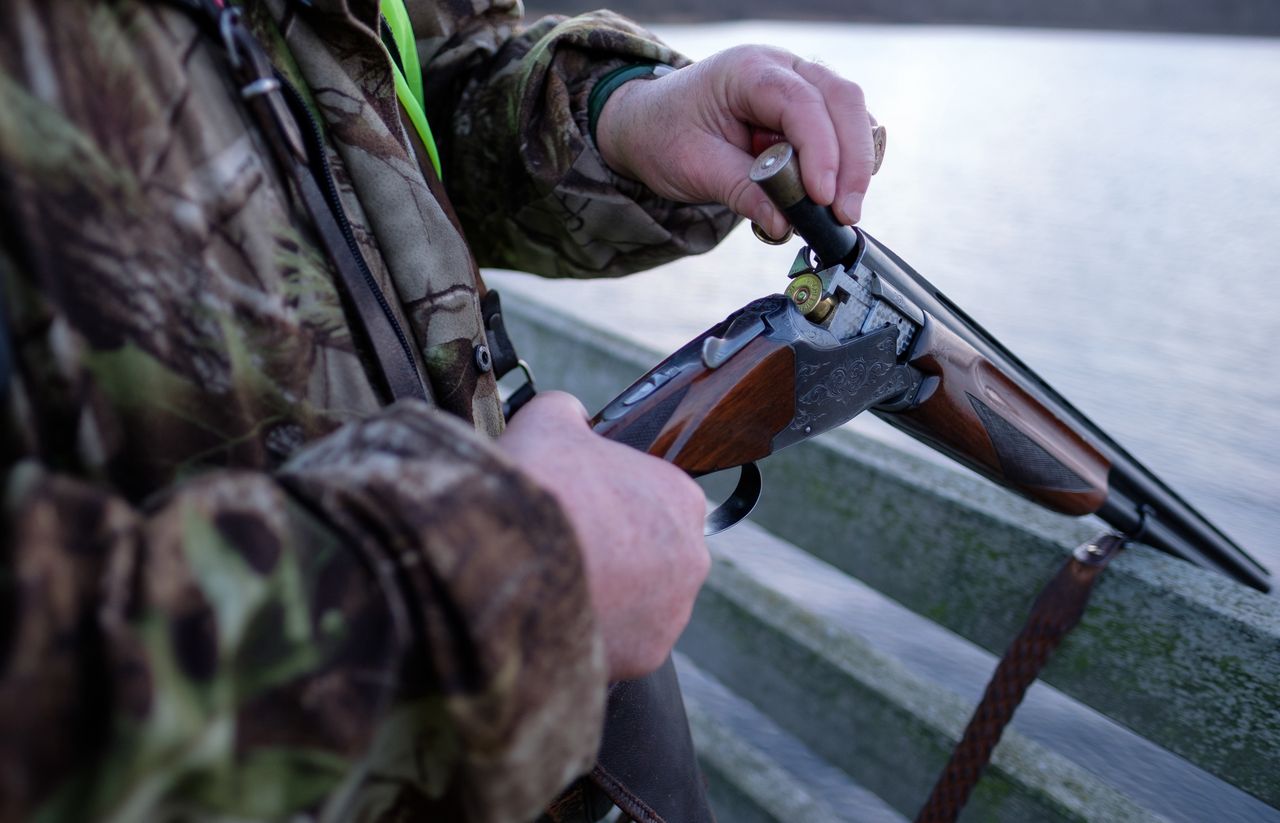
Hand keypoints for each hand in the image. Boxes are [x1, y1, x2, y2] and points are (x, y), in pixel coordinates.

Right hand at [497, 391, 710, 681]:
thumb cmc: (536, 485)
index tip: (579, 507)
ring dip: (605, 597)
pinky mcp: (645, 656)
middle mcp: (692, 557)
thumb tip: (568, 415)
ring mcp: (672, 612)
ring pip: (638, 605)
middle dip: (613, 554)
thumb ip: (568, 412)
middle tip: (563, 549)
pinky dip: (591, 635)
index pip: (656, 498)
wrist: (506, 562)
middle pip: (652, 556)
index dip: (611, 502)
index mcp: (682, 496)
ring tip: (553, 586)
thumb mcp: (547, 419)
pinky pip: (618, 644)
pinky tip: (554, 617)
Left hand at [595, 45, 877, 234]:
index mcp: (747, 71)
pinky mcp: (809, 110)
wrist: (649, 124)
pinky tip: (838, 194)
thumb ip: (743, 192)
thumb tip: (786, 225)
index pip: (801, 103)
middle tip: (846, 214)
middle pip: (842, 100)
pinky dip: (848, 162)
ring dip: (856, 163)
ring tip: (842, 211)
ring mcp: (800, 84)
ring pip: (853, 113)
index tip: (823, 198)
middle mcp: (782, 68)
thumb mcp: (696, 168)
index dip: (821, 151)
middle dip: (852, 161)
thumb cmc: (666, 136)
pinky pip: (845, 129)